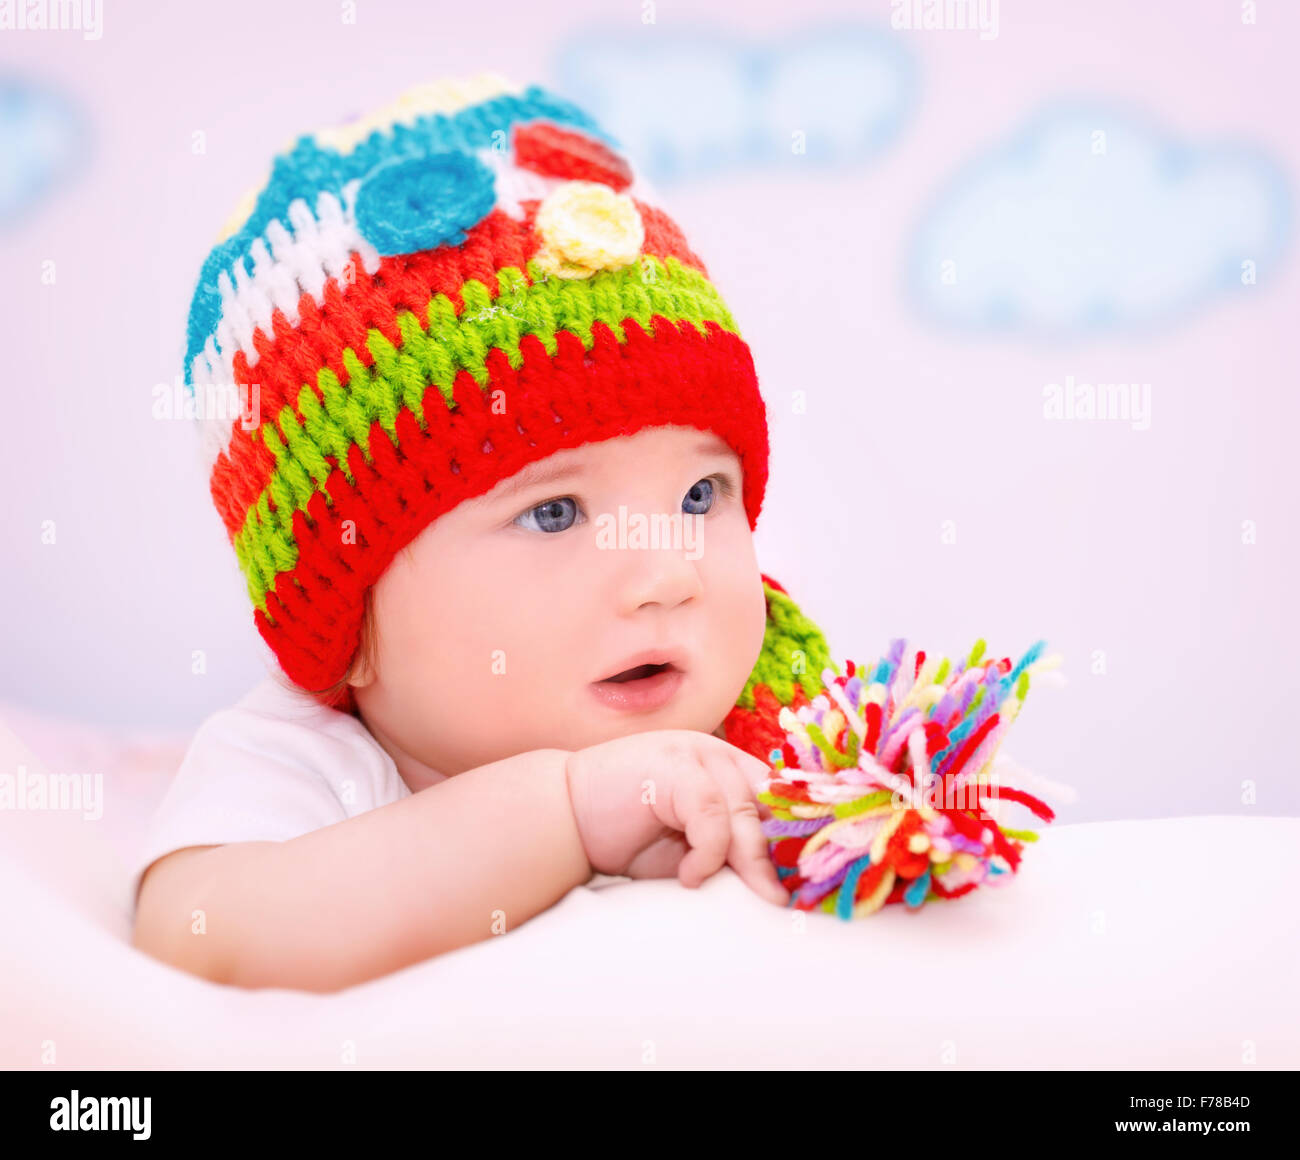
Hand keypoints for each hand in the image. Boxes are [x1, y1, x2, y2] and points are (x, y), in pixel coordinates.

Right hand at [564, 730, 787, 906]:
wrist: (565, 815)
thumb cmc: (627, 834)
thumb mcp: (690, 848)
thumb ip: (730, 852)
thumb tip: (779, 885)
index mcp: (728, 767)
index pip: (780, 797)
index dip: (797, 836)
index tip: (807, 880)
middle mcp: (717, 753)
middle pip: (769, 806)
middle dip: (777, 856)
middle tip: (780, 900)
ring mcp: (695, 753)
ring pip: (743, 811)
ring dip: (745, 860)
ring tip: (734, 891)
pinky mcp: (673, 765)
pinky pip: (711, 814)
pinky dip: (708, 853)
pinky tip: (691, 876)